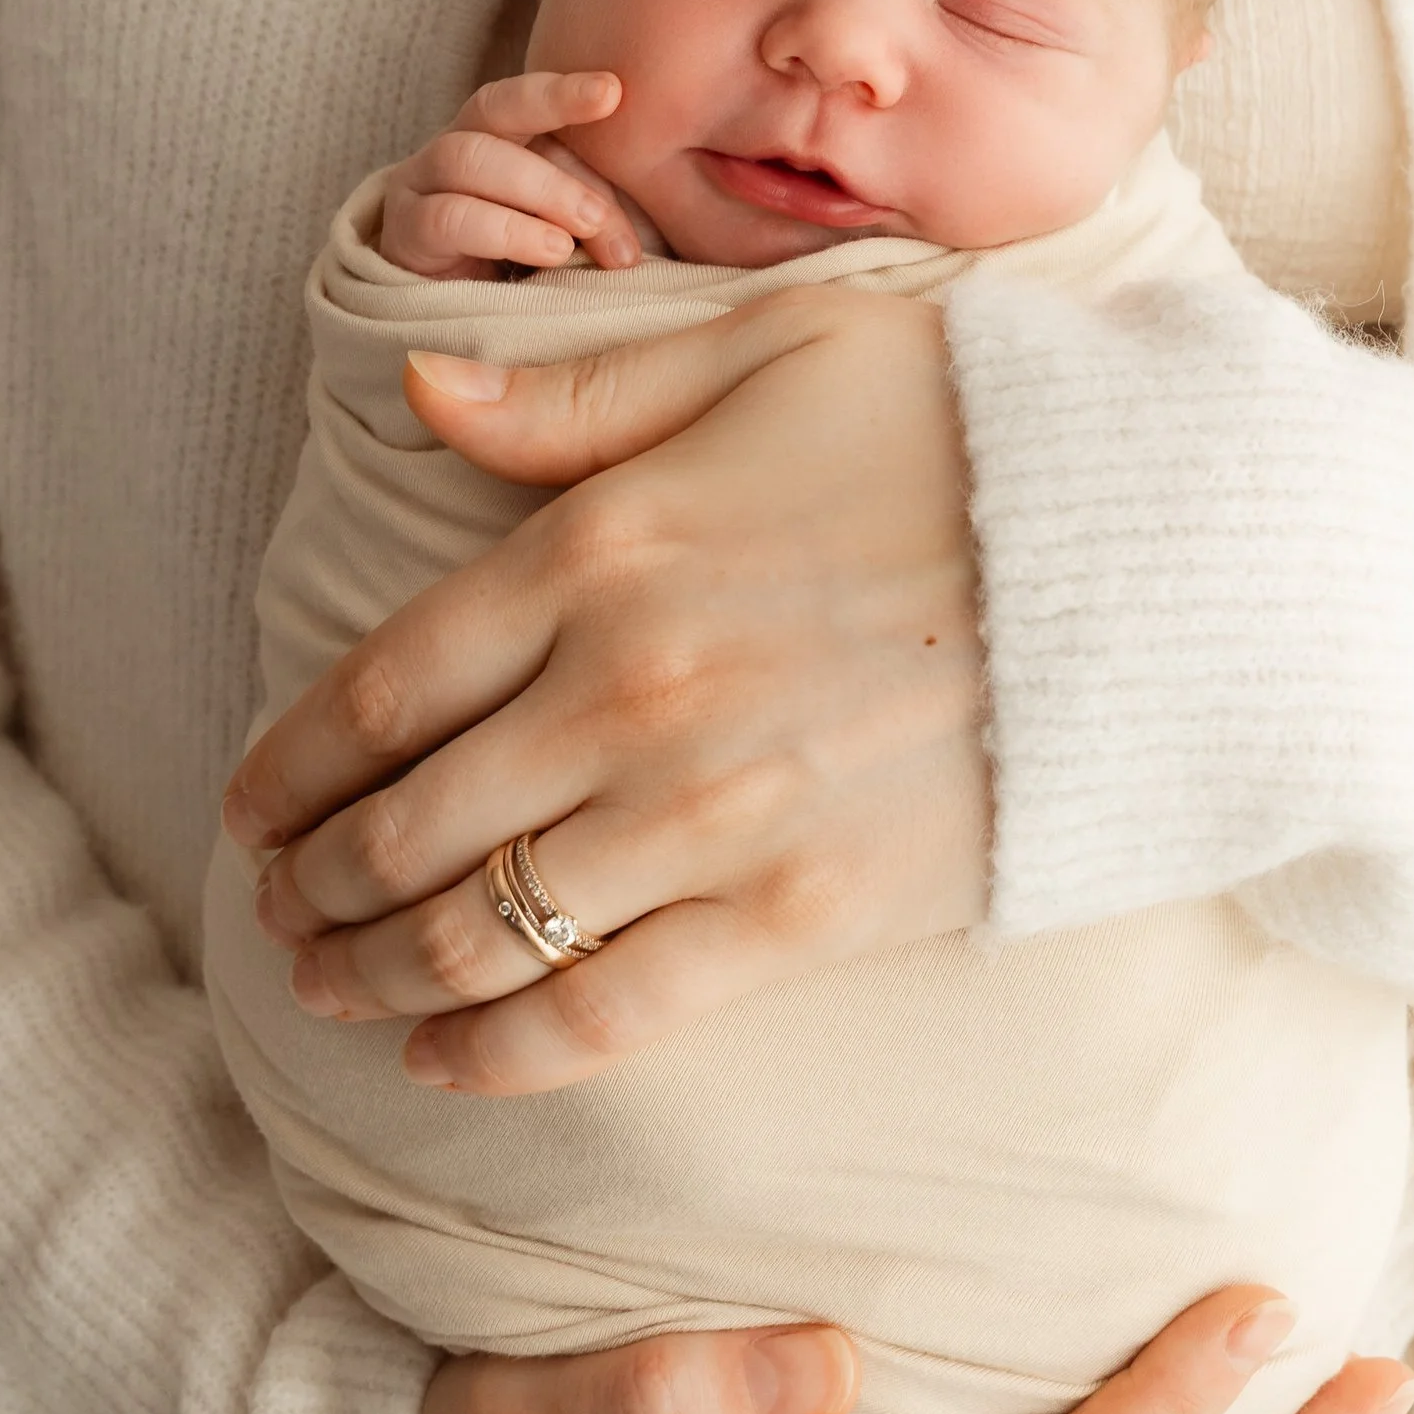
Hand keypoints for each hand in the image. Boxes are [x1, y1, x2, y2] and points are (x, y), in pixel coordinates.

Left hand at [227, 289, 984, 1093]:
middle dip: (312, 886)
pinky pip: (606, 1011)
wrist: (1163, 558)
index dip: (290, 766)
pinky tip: (444, 1062)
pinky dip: (499, 1051)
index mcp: (600, 549)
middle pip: (404, 825)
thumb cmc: (969, 426)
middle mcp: (626, 692)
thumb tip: (419, 390)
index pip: (380, 686)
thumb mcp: (769, 351)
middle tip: (279, 914)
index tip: (250, 811)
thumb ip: (578, 394)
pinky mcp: (801, 914)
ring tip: (330, 990)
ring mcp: (709, 814)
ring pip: (477, 929)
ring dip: (373, 975)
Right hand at [378, 70, 640, 278]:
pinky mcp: (402, 235)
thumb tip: (653, 220)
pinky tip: (547, 252)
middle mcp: (452, 147)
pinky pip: (447, 216)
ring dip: (534, 192)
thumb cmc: (526, 278)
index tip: (614, 92)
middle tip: (601, 216)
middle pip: (493, 109)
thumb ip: (601, 216)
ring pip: (467, 156)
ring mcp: (419, 186)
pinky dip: (503, 229)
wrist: (451, 341)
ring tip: (575, 238)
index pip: (524, 97)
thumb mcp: (573, 237)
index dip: (564, 91)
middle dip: (555, 142)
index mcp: (497, 136)